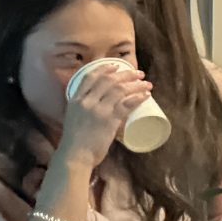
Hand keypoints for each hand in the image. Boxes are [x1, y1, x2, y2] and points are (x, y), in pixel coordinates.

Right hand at [56, 61, 154, 175]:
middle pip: (108, 80)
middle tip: (138, 74)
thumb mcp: (74, 117)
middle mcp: (86, 101)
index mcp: (75, 99)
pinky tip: (145, 95)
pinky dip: (138, 98)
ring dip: (136, 85)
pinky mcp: (109, 120)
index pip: (89, 77)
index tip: (115, 66)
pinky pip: (127, 104)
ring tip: (146, 84)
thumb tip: (102, 105)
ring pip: (120, 90)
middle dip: (125, 74)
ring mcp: (98, 110)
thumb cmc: (75, 140)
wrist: (75, 154)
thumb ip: (85, 109)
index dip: (104, 69)